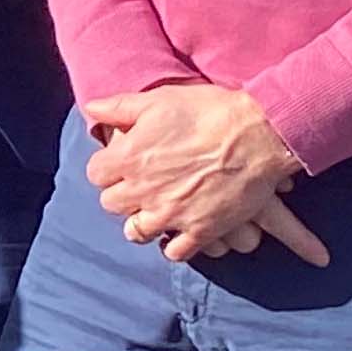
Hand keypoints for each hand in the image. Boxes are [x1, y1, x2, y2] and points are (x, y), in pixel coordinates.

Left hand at [84, 85, 327, 267]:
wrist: (259, 133)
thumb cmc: (208, 111)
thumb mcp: (158, 99)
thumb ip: (119, 107)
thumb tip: (92, 109)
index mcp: (128, 158)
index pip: (96, 174)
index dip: (107, 167)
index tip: (120, 163)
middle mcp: (144, 190)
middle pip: (112, 204)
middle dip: (122, 194)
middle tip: (138, 185)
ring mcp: (172, 213)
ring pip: (137, 231)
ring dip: (142, 221)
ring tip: (153, 210)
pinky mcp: (202, 230)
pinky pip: (176, 251)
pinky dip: (173, 244)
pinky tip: (177, 232)